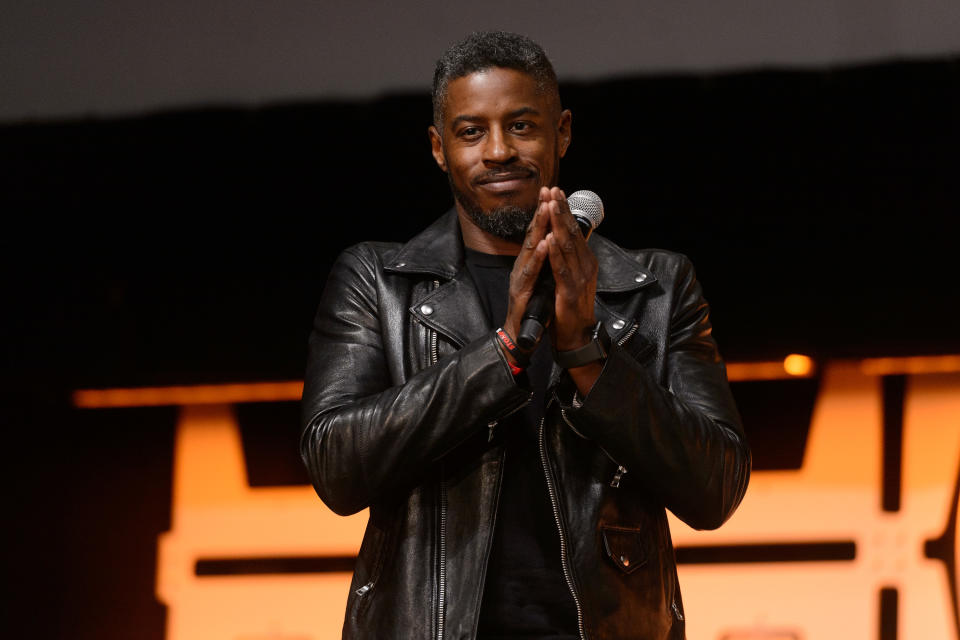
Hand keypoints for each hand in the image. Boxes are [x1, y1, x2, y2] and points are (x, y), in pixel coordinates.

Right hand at [501, 188, 551, 361]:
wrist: (521, 334)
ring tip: (546, 209)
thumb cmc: (532, 306)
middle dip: (540, 211)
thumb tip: (553, 242)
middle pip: (532, 233)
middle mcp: (523, 264)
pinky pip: (531, 271)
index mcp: (530, 261)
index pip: (538, 232)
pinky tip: (545, 243)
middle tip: (547, 190)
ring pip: (530, 248)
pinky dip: (539, 256)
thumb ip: (544, 261)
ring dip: (538, 227)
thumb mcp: (540, 278)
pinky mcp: (521, 291)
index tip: (552, 191)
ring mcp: (521, 276)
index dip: (544, 211)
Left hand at [542, 186, 598, 351]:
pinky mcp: (571, 292)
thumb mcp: (571, 278)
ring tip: (552, 205)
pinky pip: (562, 269)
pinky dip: (555, 252)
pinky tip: (550, 239)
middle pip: (572, 232)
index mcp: (585, 262)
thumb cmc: (569, 308)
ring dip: (558, 224)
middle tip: (553, 189)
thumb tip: (564, 238)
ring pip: (568, 246)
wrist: (575, 337)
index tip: (556, 191)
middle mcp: (585, 266)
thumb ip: (569, 259)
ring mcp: (580, 279)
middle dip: (561, 209)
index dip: (564, 210)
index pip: (574, 230)